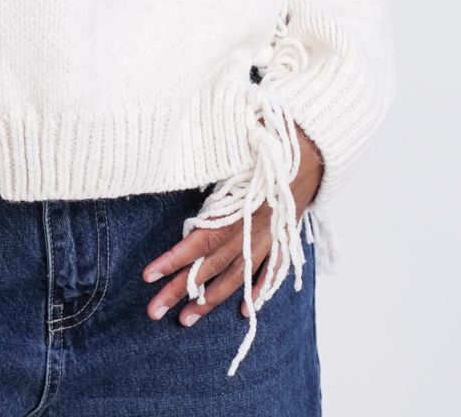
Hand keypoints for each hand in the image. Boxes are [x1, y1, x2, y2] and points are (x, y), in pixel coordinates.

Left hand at [140, 124, 322, 326]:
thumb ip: (210, 161)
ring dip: (211, 300)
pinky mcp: (282, 237)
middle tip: (153, 312)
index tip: (147, 275)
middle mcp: (250, 230)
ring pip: (236, 275)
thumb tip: (181, 159)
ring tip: (186, 319)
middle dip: (180, 290)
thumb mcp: (232, 151)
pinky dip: (258, 290)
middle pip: (210, 266)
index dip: (173, 259)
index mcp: (235, 209)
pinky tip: (245, 309)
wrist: (312, 148)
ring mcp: (267, 238)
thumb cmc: (266, 142)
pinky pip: (270, 270)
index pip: (199, 240)